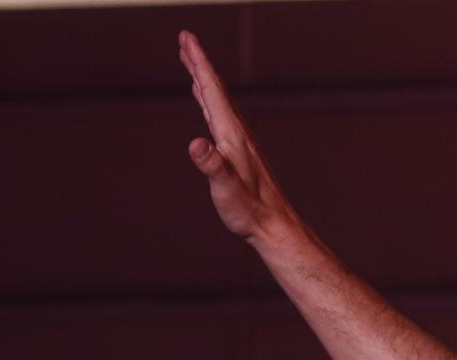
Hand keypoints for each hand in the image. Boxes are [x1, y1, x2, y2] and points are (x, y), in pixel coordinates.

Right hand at [177, 31, 302, 242]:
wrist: (272, 224)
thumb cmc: (249, 209)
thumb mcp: (226, 188)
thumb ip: (212, 165)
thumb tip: (196, 143)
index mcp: (231, 134)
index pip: (212, 90)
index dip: (199, 63)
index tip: (186, 39)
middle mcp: (236, 132)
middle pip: (214, 89)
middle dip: (199, 62)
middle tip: (185, 39)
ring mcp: (238, 141)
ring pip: (217, 100)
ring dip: (203, 79)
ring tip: (190, 61)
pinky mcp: (237, 151)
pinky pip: (219, 116)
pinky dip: (208, 100)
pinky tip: (204, 100)